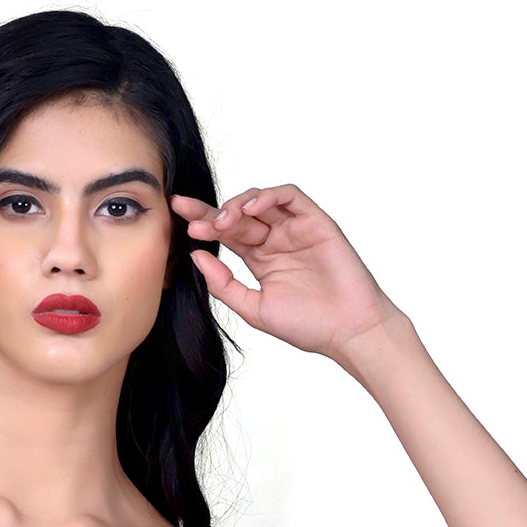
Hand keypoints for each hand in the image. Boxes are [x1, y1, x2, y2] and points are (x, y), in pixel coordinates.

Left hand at [169, 184, 406, 361]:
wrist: (347, 330)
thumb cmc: (307, 325)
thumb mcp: (253, 308)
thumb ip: (224, 284)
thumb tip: (195, 256)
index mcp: (260, 259)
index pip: (227, 234)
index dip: (204, 225)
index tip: (180, 223)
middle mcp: (276, 240)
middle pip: (239, 215)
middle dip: (211, 212)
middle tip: (187, 212)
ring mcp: (296, 229)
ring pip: (261, 202)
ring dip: (238, 204)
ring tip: (222, 220)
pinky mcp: (316, 222)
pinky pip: (290, 197)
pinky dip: (269, 195)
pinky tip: (253, 207)